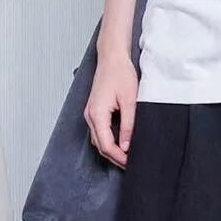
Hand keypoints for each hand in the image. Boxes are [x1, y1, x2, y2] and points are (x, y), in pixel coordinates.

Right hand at [83, 52, 138, 168]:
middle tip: (130, 163)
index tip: (130, 163)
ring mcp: (90, 113)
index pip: (106, 145)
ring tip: (127, 154)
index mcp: (97, 114)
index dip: (119, 157)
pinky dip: (108, 138)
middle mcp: (90, 116)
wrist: (112, 57)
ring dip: (111, 149)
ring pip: (98, 139)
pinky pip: (99, 130)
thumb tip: (127, 146)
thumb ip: (128, 125)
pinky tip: (120, 140)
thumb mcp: (129, 100)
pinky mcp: (94, 109)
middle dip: (115, 157)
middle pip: (100, 146)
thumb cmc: (120, 73)